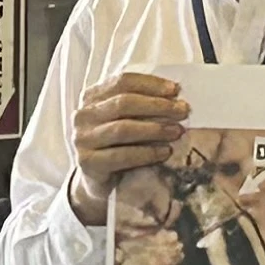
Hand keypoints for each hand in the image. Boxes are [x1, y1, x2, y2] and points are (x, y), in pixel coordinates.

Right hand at [68, 70, 191, 222]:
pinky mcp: (88, 163)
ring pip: (123, 129)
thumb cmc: (116, 146)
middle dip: (157, 106)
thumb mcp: (124, 119)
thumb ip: (140, 104)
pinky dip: (147, 153)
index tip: (176, 90)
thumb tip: (174, 96)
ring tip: (177, 131)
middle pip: (123, 103)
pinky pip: (121, 156)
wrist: (98, 183)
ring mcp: (82, 139)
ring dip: (155, 129)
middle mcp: (83, 116)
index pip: (122, 82)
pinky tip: (165, 152)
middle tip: (183, 111)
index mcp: (91, 97)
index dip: (151, 84)